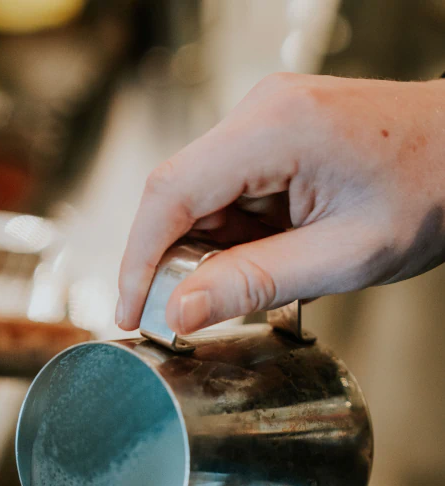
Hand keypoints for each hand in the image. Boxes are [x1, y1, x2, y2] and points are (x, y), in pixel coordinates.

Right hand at [116, 74, 444, 334]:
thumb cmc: (428, 190)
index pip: (170, 193)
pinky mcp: (272, 136)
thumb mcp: (343, 256)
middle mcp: (261, 111)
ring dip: (210, 252)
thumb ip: (255, 284)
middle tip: (192, 315)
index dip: (137, 260)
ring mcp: (264, 120)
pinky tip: (271, 255)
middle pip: (177, 195)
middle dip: (176, 262)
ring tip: (267, 278)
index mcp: (278, 128)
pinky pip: (227, 193)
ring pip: (199, 198)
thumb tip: (180, 311)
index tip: (129, 313)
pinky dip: (234, 237)